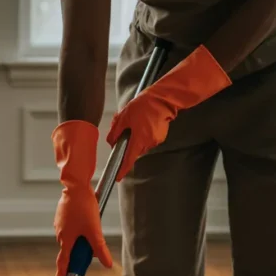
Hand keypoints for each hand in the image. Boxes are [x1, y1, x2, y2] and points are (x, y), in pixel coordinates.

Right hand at [52, 120, 112, 275]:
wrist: (75, 185)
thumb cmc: (83, 206)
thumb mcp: (95, 230)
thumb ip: (100, 248)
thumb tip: (107, 263)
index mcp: (67, 240)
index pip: (64, 263)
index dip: (63, 275)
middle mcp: (60, 235)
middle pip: (70, 252)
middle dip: (79, 253)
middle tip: (89, 250)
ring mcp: (60, 226)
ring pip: (71, 240)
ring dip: (80, 240)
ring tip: (90, 227)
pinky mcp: (62, 218)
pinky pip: (70, 229)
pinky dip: (78, 230)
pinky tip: (84, 220)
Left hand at [107, 45, 230, 180]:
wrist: (163, 98)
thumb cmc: (143, 105)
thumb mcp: (123, 116)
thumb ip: (115, 132)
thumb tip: (112, 142)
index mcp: (138, 139)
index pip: (128, 159)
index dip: (122, 169)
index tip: (117, 177)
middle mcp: (147, 143)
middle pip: (134, 151)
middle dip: (129, 144)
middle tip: (126, 129)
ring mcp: (155, 141)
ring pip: (141, 145)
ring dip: (137, 138)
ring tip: (137, 122)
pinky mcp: (160, 137)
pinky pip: (148, 140)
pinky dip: (144, 134)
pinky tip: (145, 122)